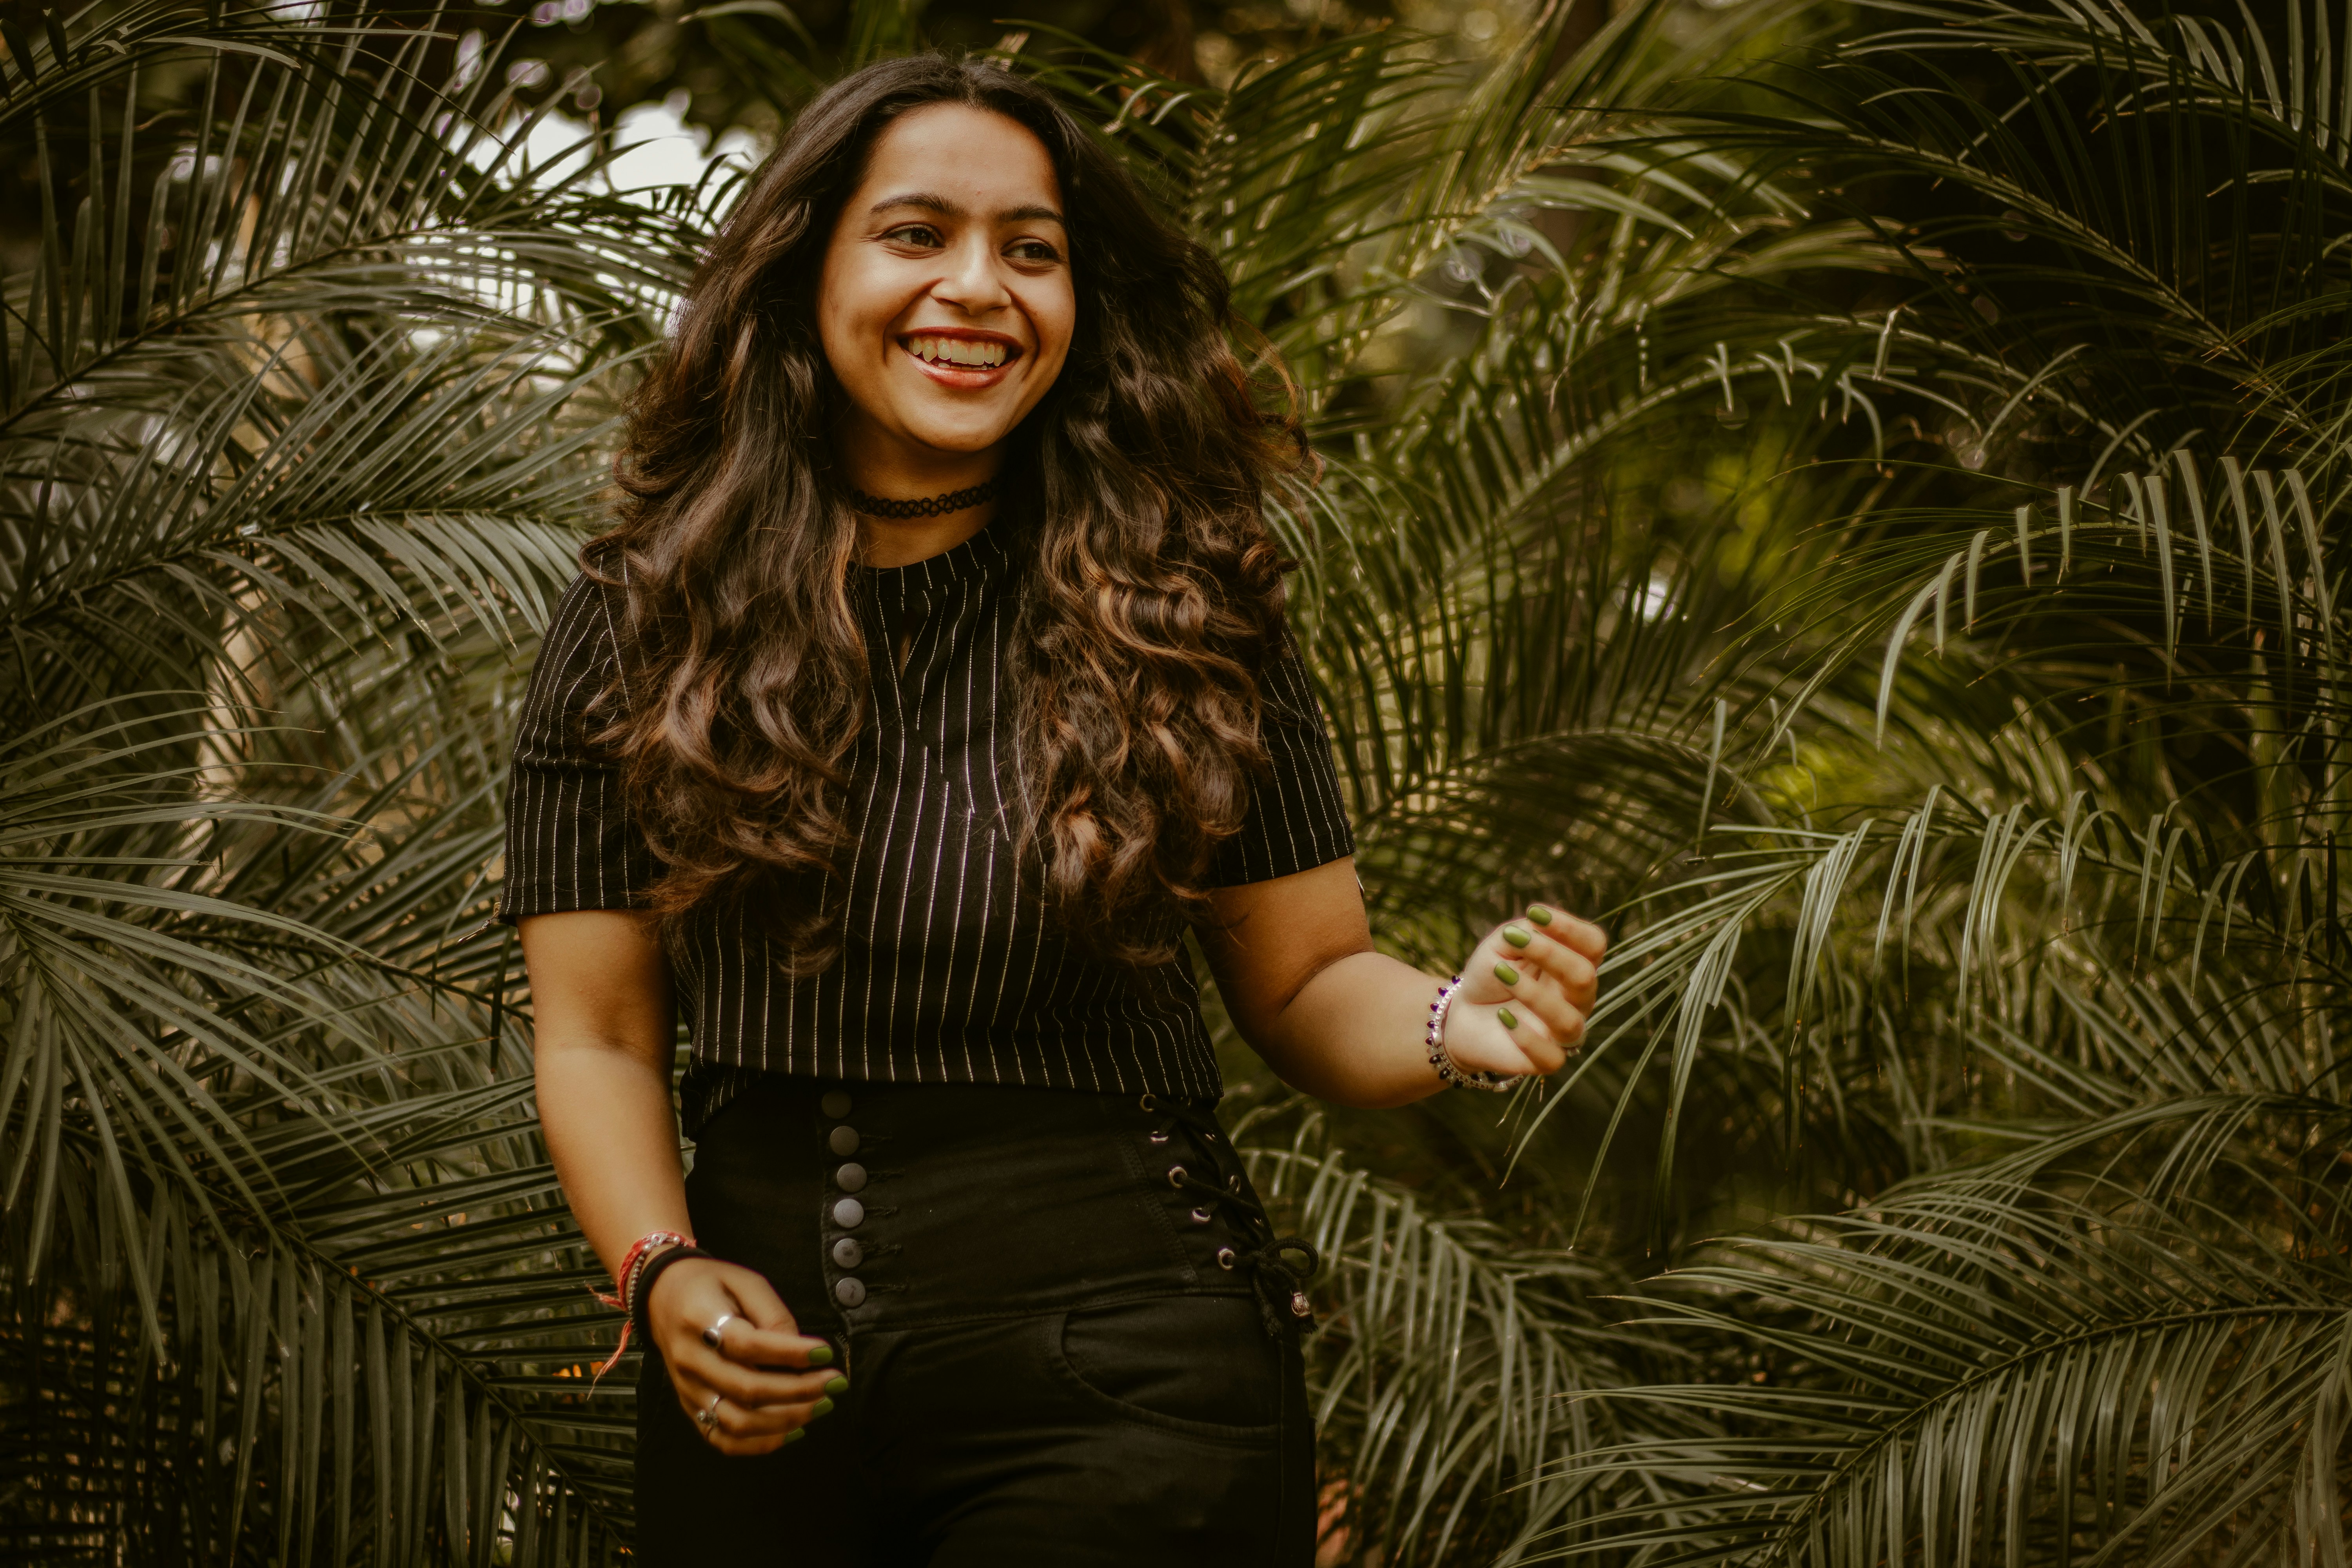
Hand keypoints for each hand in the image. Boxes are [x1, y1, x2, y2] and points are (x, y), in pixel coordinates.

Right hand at [647, 1255, 842, 1455]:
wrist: (662, 1297)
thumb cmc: (712, 1285)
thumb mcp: (746, 1282)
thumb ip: (774, 1315)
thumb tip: (803, 1353)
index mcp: (700, 1319)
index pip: (747, 1345)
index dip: (790, 1353)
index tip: (826, 1353)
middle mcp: (690, 1360)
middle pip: (746, 1389)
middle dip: (798, 1391)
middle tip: (834, 1382)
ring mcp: (688, 1389)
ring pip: (736, 1423)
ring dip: (785, 1421)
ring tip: (820, 1406)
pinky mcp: (690, 1408)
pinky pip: (722, 1439)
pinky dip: (759, 1443)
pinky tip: (793, 1431)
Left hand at [1442, 904, 1605, 1077]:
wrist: (1462, 1012)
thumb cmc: (1492, 972)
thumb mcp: (1504, 943)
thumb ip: (1527, 930)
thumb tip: (1540, 920)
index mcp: (1575, 965)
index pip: (1594, 945)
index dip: (1570, 927)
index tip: (1534, 912)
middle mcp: (1578, 999)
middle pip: (1585, 977)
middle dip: (1549, 955)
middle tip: (1512, 940)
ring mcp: (1564, 1032)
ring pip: (1569, 1020)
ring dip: (1534, 994)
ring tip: (1501, 973)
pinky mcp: (1546, 1060)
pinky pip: (1551, 1057)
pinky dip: (1526, 1038)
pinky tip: (1503, 1016)